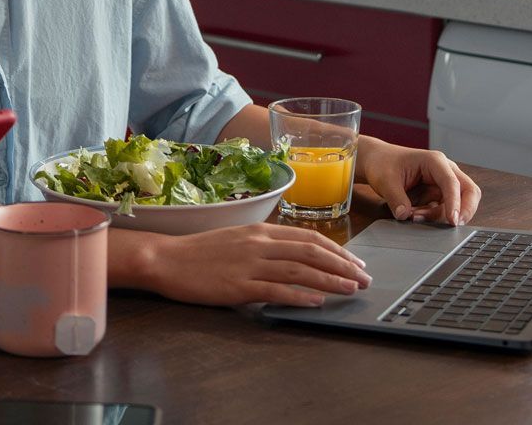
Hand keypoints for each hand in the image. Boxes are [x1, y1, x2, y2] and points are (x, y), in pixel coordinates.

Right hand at [141, 223, 372, 307]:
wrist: (167, 259)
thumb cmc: (200, 252)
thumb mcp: (237, 239)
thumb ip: (264, 246)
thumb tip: (293, 257)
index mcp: (260, 231)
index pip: (308, 238)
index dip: (336, 250)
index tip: (355, 262)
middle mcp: (259, 244)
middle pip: (311, 252)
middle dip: (342, 266)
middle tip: (364, 278)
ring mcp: (250, 265)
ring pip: (299, 270)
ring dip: (329, 280)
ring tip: (351, 289)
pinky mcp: (239, 286)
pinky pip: (276, 290)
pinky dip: (300, 295)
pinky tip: (317, 301)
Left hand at [355, 136, 481, 225]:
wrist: (377, 161)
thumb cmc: (383, 164)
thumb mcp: (385, 181)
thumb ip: (395, 198)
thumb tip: (404, 215)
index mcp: (434, 161)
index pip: (452, 182)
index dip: (455, 202)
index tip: (452, 221)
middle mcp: (444, 170)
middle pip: (469, 191)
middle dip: (465, 210)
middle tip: (453, 226)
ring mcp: (443, 183)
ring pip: (457, 204)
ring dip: (440, 216)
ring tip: (415, 216)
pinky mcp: (438, 194)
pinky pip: (444, 209)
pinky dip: (434, 216)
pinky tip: (415, 215)